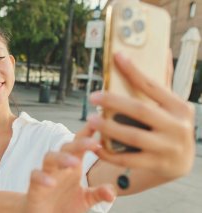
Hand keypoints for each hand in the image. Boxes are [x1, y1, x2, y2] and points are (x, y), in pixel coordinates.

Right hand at [24, 127, 114, 212]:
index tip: (100, 122)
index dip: (88, 133)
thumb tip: (112, 191)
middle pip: (67, 147)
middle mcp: (60, 166)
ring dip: (62, 158)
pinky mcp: (35, 186)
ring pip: (50, 157)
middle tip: (93, 143)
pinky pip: (35, 176)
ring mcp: (46, 174)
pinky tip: (51, 182)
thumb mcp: (85, 199)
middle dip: (79, 143)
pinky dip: (43, 177)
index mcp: (74, 165)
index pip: (80, 144)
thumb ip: (98, 193)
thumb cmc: (63, 204)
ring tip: (74, 162)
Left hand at [88, 53, 194, 179]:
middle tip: (92, 97)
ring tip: (90, 120)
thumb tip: (164, 51)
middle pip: (140, 110)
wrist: (182, 162)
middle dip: (113, 102)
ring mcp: (168, 148)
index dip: (134, 71)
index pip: (153, 86)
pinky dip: (109, 154)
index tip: (117, 57)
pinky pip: (128, 160)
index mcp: (179, 107)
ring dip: (108, 127)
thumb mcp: (172, 107)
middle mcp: (177, 127)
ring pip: (133, 136)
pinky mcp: (157, 165)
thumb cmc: (171, 127)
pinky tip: (95, 146)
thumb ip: (164, 83)